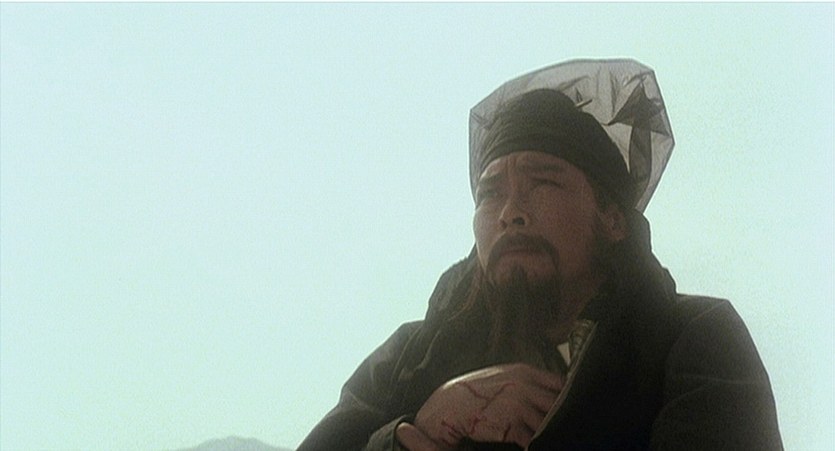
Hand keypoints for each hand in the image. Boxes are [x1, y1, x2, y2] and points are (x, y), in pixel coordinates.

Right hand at [401, 363, 562, 448]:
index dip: (567, 396)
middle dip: (563, 414)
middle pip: (558, 403)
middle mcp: (525, 387)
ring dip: (551, 430)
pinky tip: (535, 445)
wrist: (451, 404)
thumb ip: (528, 381)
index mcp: (525, 372)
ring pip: (548, 422)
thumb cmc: (478, 392)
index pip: (560, 383)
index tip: (570, 404)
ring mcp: (519, 406)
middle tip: (567, 423)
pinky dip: (537, 444)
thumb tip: (550, 391)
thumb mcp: (504, 376)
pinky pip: (534, 440)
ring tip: (553, 435)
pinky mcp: (512, 427)